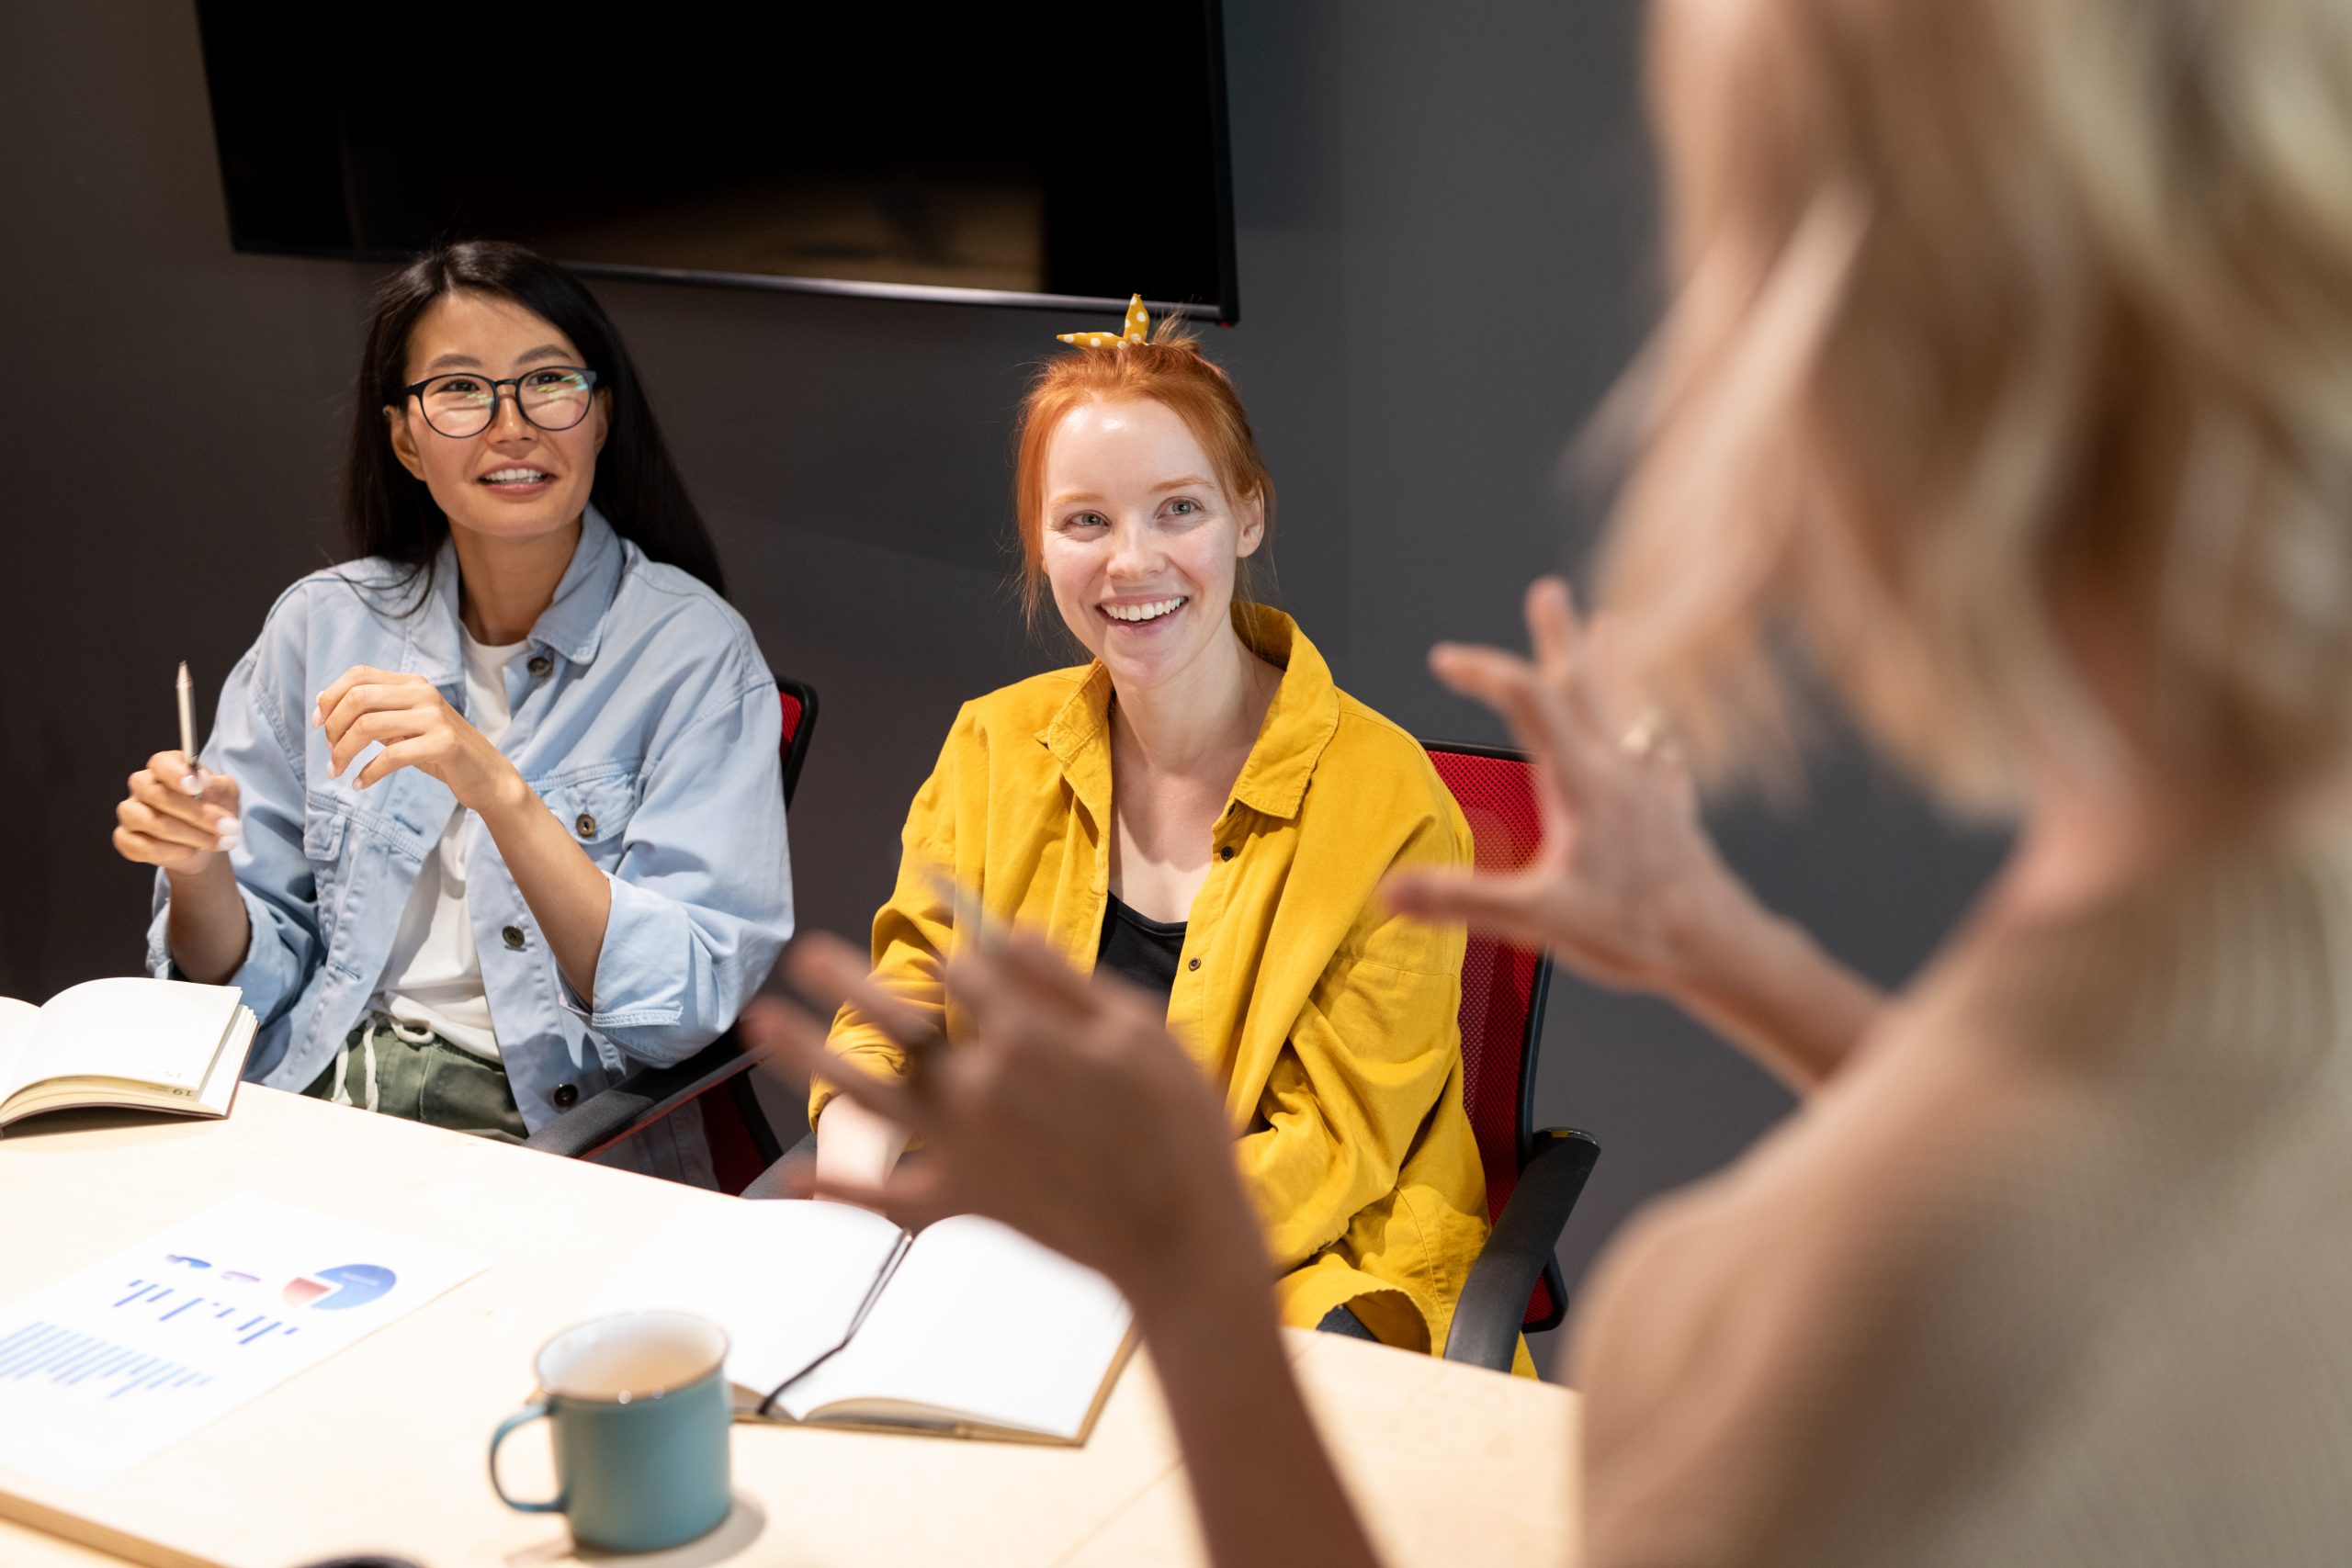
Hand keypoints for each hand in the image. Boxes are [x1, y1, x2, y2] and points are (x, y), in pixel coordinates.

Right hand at [113, 751, 241, 873]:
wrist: (204, 842)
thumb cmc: (214, 809)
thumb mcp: (226, 794)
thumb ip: (218, 785)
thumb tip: (203, 781)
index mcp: (165, 766)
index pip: (161, 763)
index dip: (176, 774)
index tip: (197, 786)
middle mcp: (142, 786)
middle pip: (157, 795)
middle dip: (197, 814)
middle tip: (228, 827)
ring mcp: (130, 812)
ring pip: (152, 823)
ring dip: (191, 836)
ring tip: (219, 842)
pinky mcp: (125, 838)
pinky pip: (142, 848)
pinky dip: (172, 852)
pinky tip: (191, 851)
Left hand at [314, 666, 519, 810]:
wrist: (486, 776)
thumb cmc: (441, 752)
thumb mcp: (406, 726)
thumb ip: (374, 713)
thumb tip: (324, 704)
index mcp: (413, 684)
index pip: (358, 675)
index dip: (331, 696)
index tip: (318, 724)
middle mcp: (423, 693)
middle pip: (358, 698)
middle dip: (334, 727)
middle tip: (330, 754)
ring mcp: (435, 717)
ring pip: (369, 726)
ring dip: (344, 752)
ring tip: (337, 771)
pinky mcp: (443, 744)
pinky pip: (392, 755)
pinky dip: (369, 772)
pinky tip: (360, 783)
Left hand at [751, 932, 1258, 1302]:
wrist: (1180, 1238)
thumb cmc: (1179, 1127)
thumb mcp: (1142, 1032)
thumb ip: (1066, 983)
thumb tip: (1006, 931)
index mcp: (1025, 1034)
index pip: (968, 970)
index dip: (952, 939)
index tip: (941, 926)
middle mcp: (977, 1084)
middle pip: (898, 1020)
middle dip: (848, 981)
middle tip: (804, 952)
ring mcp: (961, 1146)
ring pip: (866, 1094)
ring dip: (807, 1057)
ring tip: (761, 1023)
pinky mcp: (961, 1202)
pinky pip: (888, 1198)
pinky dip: (841, 1192)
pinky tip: (796, 1179)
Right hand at [1385, 576, 1766, 998]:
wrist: (1718, 947)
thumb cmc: (1634, 930)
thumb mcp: (1536, 919)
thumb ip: (1461, 900)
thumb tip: (1388, 891)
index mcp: (1581, 780)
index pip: (1527, 698)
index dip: (1483, 670)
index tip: (1443, 659)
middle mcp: (1618, 769)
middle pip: (1582, 685)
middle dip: (1558, 636)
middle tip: (1549, 589)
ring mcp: (1650, 786)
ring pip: (1622, 708)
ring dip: (1606, 666)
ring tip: (1608, 624)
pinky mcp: (1671, 810)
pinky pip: (1656, 752)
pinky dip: (1644, 731)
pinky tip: (1653, 736)